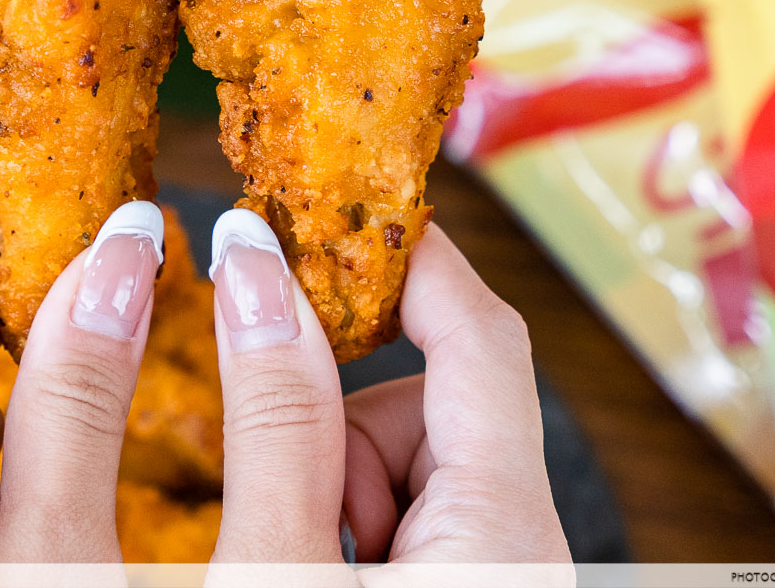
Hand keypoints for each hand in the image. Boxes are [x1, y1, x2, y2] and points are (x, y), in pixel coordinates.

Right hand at [206, 212, 570, 568]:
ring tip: (300, 563)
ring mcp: (496, 568)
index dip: (402, 259)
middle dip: (342, 424)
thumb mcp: (277, 568)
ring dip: (340, 484)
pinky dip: (351, 523)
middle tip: (282, 498)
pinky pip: (410, 512)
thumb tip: (253, 270)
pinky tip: (319, 572)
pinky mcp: (467, 584)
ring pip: (411, 455)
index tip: (317, 222)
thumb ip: (274, 421)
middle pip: (433, 400)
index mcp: (502, 532)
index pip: (482, 331)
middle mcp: (521, 546)